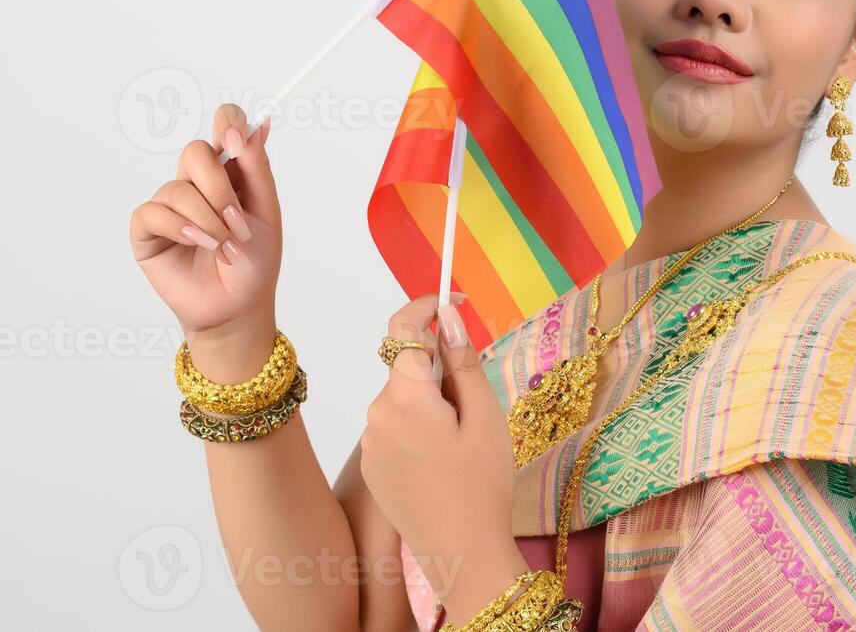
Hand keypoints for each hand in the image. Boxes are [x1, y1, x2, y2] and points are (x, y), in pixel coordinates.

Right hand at [128, 104, 282, 342]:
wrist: (238, 307)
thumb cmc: (254, 263)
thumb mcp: (266, 214)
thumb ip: (257, 170)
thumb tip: (259, 125)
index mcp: (229, 172)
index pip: (222, 125)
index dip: (226, 123)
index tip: (236, 142)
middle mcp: (195, 183)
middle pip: (195, 152)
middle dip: (218, 187)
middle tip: (236, 220)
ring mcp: (169, 205)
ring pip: (177, 188)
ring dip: (207, 219)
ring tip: (225, 247)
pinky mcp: (147, 231)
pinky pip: (153, 212)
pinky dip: (178, 226)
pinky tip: (196, 243)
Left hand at [359, 294, 528, 623]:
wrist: (462, 554)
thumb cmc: (482, 485)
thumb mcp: (485, 416)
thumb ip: (462, 360)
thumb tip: (447, 315)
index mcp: (405, 396)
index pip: (403, 327)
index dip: (427, 304)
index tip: (454, 300)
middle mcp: (377, 413)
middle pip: (407, 365)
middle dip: (439, 366)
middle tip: (476, 400)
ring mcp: (370, 442)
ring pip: (402, 397)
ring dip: (429, 399)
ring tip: (463, 439)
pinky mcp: (371, 465)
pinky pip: (394, 426)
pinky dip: (418, 426)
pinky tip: (443, 460)